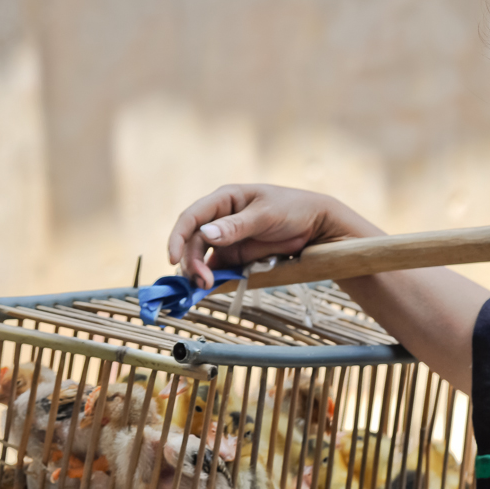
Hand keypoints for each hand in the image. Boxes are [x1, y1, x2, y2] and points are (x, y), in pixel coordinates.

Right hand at [167, 185, 378, 288]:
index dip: (178, 237)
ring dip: (199, 272)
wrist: (317, 225)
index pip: (191, 217)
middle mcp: (220, 218)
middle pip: (193, 241)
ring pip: (202, 257)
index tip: (171, 258)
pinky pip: (217, 268)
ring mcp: (227, 238)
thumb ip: (237, 225)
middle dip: (192, 261)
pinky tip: (210, 289)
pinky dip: (211, 279)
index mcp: (224, 199)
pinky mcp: (236, 255)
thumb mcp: (266, 214)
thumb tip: (206, 233)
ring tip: (206, 287)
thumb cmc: (294, 209)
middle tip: (201, 281)